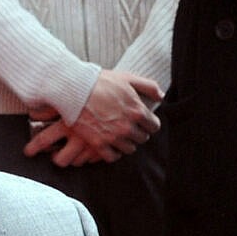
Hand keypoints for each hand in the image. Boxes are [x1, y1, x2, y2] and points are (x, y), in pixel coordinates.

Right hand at [25, 69, 160, 166]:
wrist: (75, 90)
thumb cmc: (101, 82)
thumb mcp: (128, 78)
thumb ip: (149, 86)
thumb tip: (161, 96)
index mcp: (137, 111)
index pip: (154, 126)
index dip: (149, 123)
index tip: (143, 121)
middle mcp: (127, 127)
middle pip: (143, 138)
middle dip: (138, 132)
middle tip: (129, 126)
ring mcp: (113, 137)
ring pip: (129, 149)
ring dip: (127, 142)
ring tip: (119, 134)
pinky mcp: (99, 145)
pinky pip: (113, 157)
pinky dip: (114, 152)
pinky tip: (110, 145)